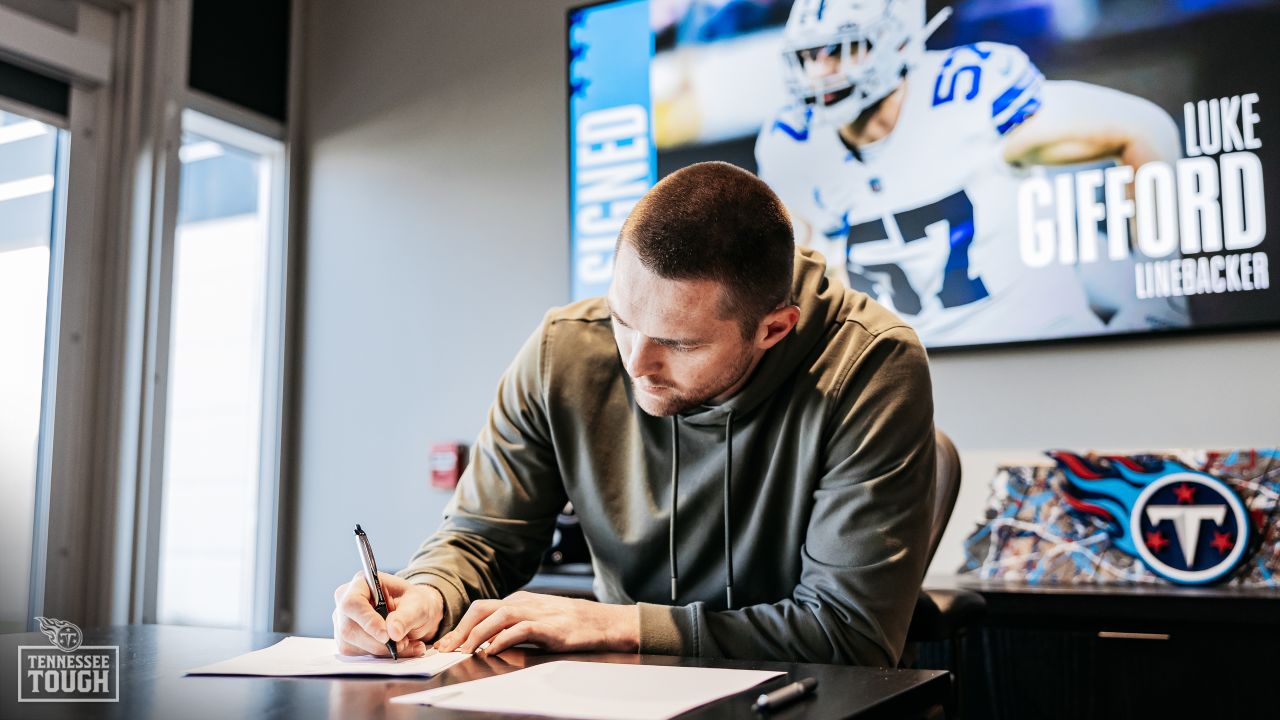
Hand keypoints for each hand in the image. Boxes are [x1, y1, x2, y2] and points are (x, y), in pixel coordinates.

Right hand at [332, 571, 443, 656]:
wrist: (414, 615)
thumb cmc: (413, 604)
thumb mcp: (418, 605)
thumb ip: (406, 616)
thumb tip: (393, 632)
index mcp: (361, 583)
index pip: (352, 602)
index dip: (367, 620)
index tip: (386, 635)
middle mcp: (345, 601)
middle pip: (349, 628)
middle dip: (378, 641)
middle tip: (403, 642)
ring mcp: (342, 622)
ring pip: (353, 645)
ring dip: (382, 650)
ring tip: (404, 643)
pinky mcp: (346, 641)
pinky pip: (358, 654)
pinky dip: (380, 655)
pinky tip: (395, 648)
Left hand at [433, 591, 638, 655]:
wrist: (601, 622)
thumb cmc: (569, 625)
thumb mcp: (536, 623)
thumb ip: (513, 628)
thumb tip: (485, 644)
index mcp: (518, 601)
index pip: (480, 609)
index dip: (459, 626)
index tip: (444, 644)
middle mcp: (523, 603)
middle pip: (482, 608)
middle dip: (460, 629)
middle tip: (446, 649)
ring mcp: (536, 612)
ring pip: (496, 617)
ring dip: (476, 635)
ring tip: (465, 651)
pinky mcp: (549, 626)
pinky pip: (519, 629)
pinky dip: (502, 639)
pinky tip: (493, 650)